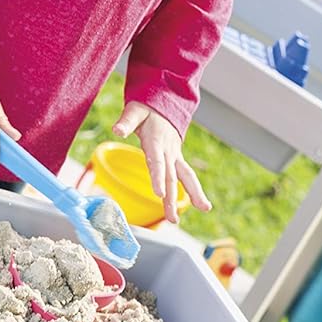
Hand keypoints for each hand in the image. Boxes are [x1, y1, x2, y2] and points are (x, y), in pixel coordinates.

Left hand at [112, 102, 210, 223]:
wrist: (165, 103)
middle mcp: (169, 151)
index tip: (158, 194)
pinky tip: (198, 204)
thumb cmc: (146, 109)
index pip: (157, 162)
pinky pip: (186, 176)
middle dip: (173, 198)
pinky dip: (192, 190)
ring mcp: (175, 155)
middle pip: (172, 176)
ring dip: (194, 193)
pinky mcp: (176, 159)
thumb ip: (126, 122)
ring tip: (205, 209)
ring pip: (186, 176)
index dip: (158, 177)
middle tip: (173, 218)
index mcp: (156, 141)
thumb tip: (116, 130)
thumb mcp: (134, 111)